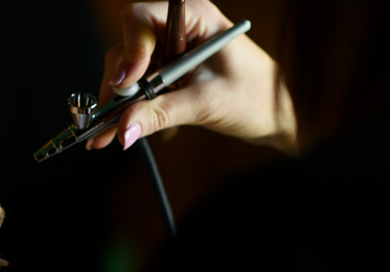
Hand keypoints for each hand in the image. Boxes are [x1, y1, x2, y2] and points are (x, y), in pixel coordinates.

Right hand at [87, 0, 297, 154]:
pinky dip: (132, 112)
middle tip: (112, 122)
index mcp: (193, 16)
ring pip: (127, 72)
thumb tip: (123, 130)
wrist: (277, 114)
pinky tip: (132, 132)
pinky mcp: (168, 74)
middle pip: (126, 48)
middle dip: (118, 87)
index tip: (127, 86)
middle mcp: (176, 29)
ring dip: (121, 105)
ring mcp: (170, 52)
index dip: (128, 52)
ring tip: (112, 136)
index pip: (139, 21)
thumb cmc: (256, 97)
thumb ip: (161, 114)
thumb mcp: (205, 104)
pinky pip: (138, 89)